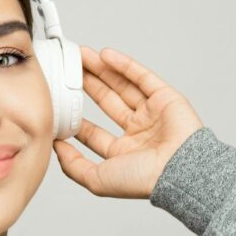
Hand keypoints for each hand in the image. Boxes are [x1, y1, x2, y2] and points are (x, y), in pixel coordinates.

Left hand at [52, 46, 204, 198]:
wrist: (179, 170)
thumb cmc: (143, 180)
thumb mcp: (97, 179)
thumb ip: (73, 166)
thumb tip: (56, 148)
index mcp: (123, 154)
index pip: (94, 133)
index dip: (76, 119)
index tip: (58, 105)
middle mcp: (138, 133)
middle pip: (107, 103)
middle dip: (88, 86)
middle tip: (70, 70)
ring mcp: (153, 114)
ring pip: (122, 86)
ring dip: (102, 70)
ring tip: (82, 56)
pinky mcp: (166, 98)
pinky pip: (142, 77)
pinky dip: (124, 65)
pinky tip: (105, 55)